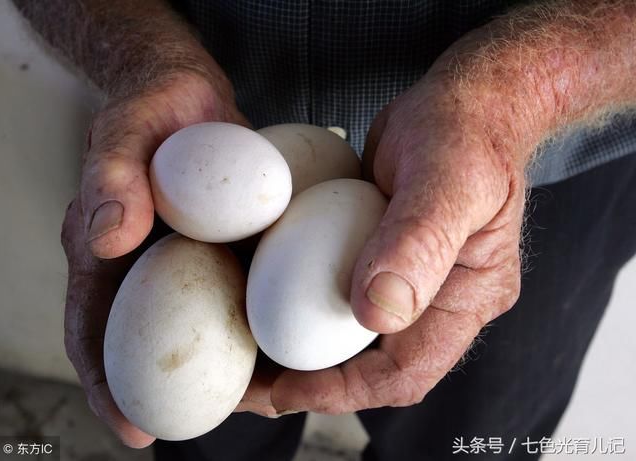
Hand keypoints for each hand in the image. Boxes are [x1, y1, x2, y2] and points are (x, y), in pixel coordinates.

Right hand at [62, 71, 248, 446]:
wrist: (189, 96)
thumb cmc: (152, 110)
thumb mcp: (129, 131)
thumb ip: (113, 176)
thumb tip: (107, 237)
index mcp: (106, 253)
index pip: (93, 330)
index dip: (106, 386)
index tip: (134, 430)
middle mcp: (145, 269)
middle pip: (151, 347)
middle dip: (178, 393)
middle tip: (216, 423)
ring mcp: (187, 264)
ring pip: (201, 329)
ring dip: (226, 367)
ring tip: (265, 395)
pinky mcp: (222, 251)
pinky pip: (236, 296)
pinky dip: (256, 323)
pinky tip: (286, 339)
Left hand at [239, 69, 527, 414]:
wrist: (463, 103)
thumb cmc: (465, 130)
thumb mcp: (448, 177)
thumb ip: (418, 241)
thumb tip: (376, 313)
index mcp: (467, 299)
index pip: (407, 372)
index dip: (344, 392)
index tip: (284, 389)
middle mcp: (437, 302)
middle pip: (371, 368)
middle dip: (309, 384)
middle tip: (249, 385)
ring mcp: (407, 282)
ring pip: (347, 338)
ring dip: (295, 352)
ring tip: (243, 351)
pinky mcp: (378, 259)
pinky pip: (335, 294)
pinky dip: (295, 305)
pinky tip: (257, 298)